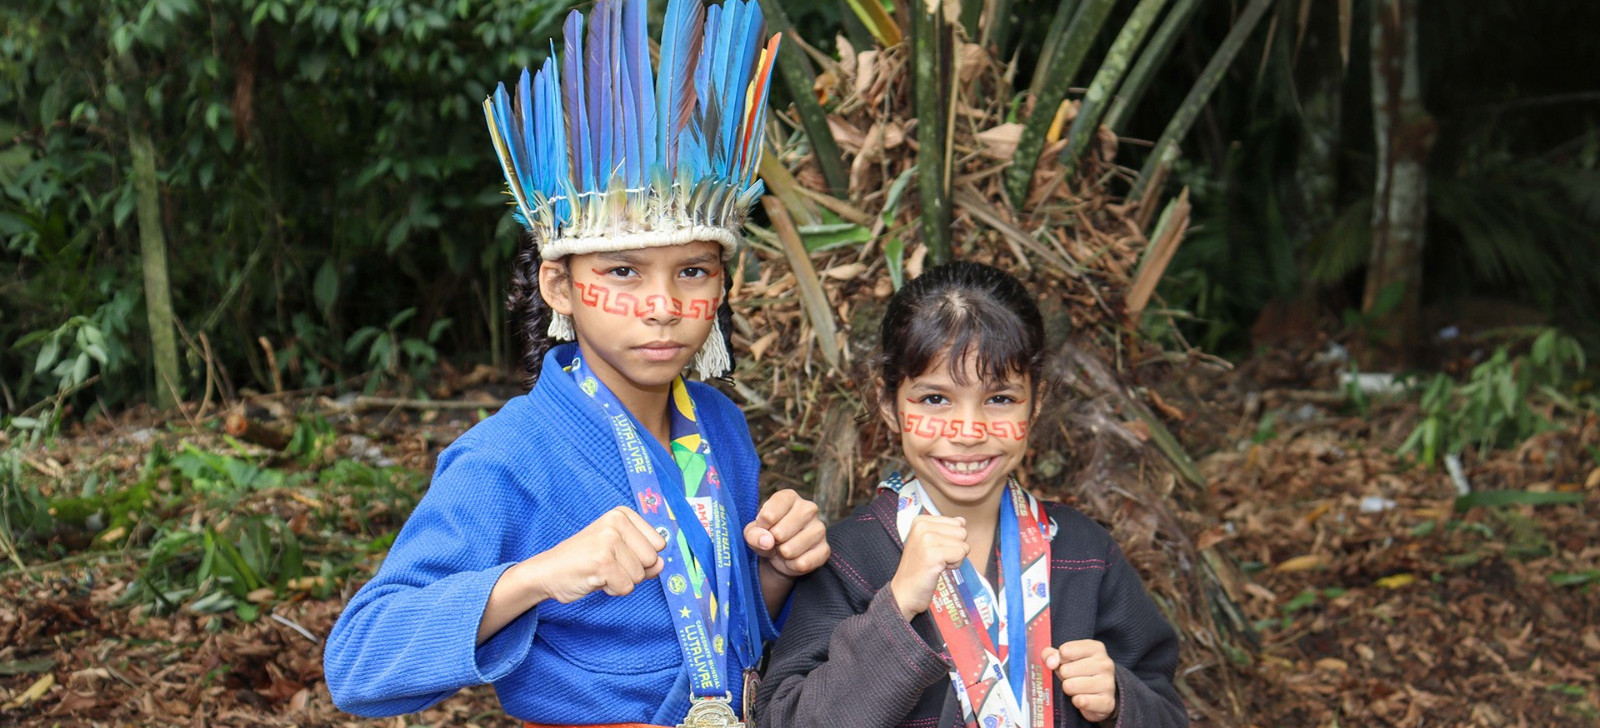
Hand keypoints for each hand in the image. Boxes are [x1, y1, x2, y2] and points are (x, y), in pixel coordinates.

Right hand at [525, 506, 666, 602]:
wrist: (548, 572)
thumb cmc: (584, 561)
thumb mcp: (618, 552)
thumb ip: (643, 556)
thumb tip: (661, 565)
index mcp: (622, 514)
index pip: (658, 543)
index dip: (641, 557)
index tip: (618, 555)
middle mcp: (616, 522)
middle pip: (651, 560)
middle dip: (632, 571)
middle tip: (607, 565)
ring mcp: (608, 541)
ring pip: (639, 576)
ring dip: (621, 581)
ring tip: (600, 571)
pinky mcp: (602, 562)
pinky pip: (626, 588)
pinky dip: (612, 590)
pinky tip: (595, 579)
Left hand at [744, 489, 828, 578]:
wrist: (782, 554)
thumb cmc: (767, 535)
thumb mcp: (752, 532)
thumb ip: (753, 533)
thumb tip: (767, 541)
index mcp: (789, 497)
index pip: (768, 515)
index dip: (761, 527)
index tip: (764, 527)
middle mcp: (808, 508)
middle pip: (779, 532)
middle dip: (772, 542)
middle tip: (776, 540)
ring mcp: (820, 528)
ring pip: (791, 549)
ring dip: (782, 554)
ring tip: (784, 549)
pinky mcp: (825, 549)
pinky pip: (802, 563)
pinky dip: (792, 566)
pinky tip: (794, 559)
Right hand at [888, 515, 967, 620]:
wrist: (905, 591)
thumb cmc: (919, 568)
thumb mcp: (929, 542)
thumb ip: (946, 529)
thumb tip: (962, 520)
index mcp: (920, 521)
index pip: (957, 523)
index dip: (952, 539)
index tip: (935, 550)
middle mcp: (922, 526)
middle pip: (962, 532)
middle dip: (955, 548)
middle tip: (937, 558)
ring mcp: (926, 540)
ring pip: (963, 545)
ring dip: (955, 558)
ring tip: (937, 564)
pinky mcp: (932, 554)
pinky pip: (960, 555)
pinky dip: (954, 565)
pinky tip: (938, 569)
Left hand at [1042, 639, 1117, 722]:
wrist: (1101, 694)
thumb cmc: (1079, 671)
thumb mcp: (1065, 658)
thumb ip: (1051, 655)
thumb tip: (1050, 662)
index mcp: (1096, 648)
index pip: (1064, 651)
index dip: (1059, 660)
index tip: (1066, 663)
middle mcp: (1105, 663)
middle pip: (1065, 670)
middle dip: (1064, 677)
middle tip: (1073, 678)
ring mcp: (1108, 683)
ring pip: (1070, 686)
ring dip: (1069, 690)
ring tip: (1078, 688)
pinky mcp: (1107, 702)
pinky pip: (1080, 701)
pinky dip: (1076, 701)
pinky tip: (1083, 698)